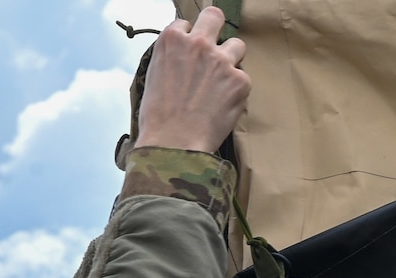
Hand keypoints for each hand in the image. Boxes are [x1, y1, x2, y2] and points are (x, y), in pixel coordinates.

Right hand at [132, 6, 248, 154]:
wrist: (173, 144)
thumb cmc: (157, 119)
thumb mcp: (152, 78)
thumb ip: (171, 59)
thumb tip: (182, 60)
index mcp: (172, 40)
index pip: (185, 24)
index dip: (187, 41)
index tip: (188, 56)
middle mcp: (198, 43)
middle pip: (214, 16)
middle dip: (214, 27)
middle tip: (213, 48)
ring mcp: (221, 60)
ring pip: (236, 45)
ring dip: (230, 60)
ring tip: (220, 84)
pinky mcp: (240, 80)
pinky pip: (242, 79)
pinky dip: (235, 92)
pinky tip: (222, 108)